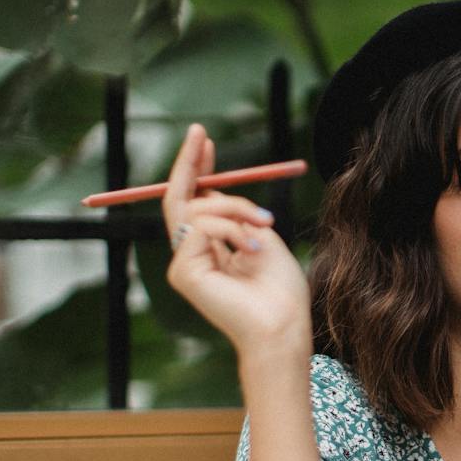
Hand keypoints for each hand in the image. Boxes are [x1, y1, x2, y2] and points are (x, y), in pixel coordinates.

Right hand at [162, 124, 312, 360]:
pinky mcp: (184, 272)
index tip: (203, 142)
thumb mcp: (262, 238)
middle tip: (199, 133)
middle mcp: (192, 256)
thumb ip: (237, 215)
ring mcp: (185, 265)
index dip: (196, 171)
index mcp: (211, 250)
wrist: (282, 327)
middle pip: (178, 200)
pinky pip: (202, 227)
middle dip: (188, 163)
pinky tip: (251, 250)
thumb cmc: (281, 292)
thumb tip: (213, 189)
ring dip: (236, 207)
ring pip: (197, 209)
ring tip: (265, 224)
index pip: (195, 204)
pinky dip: (231, 229)